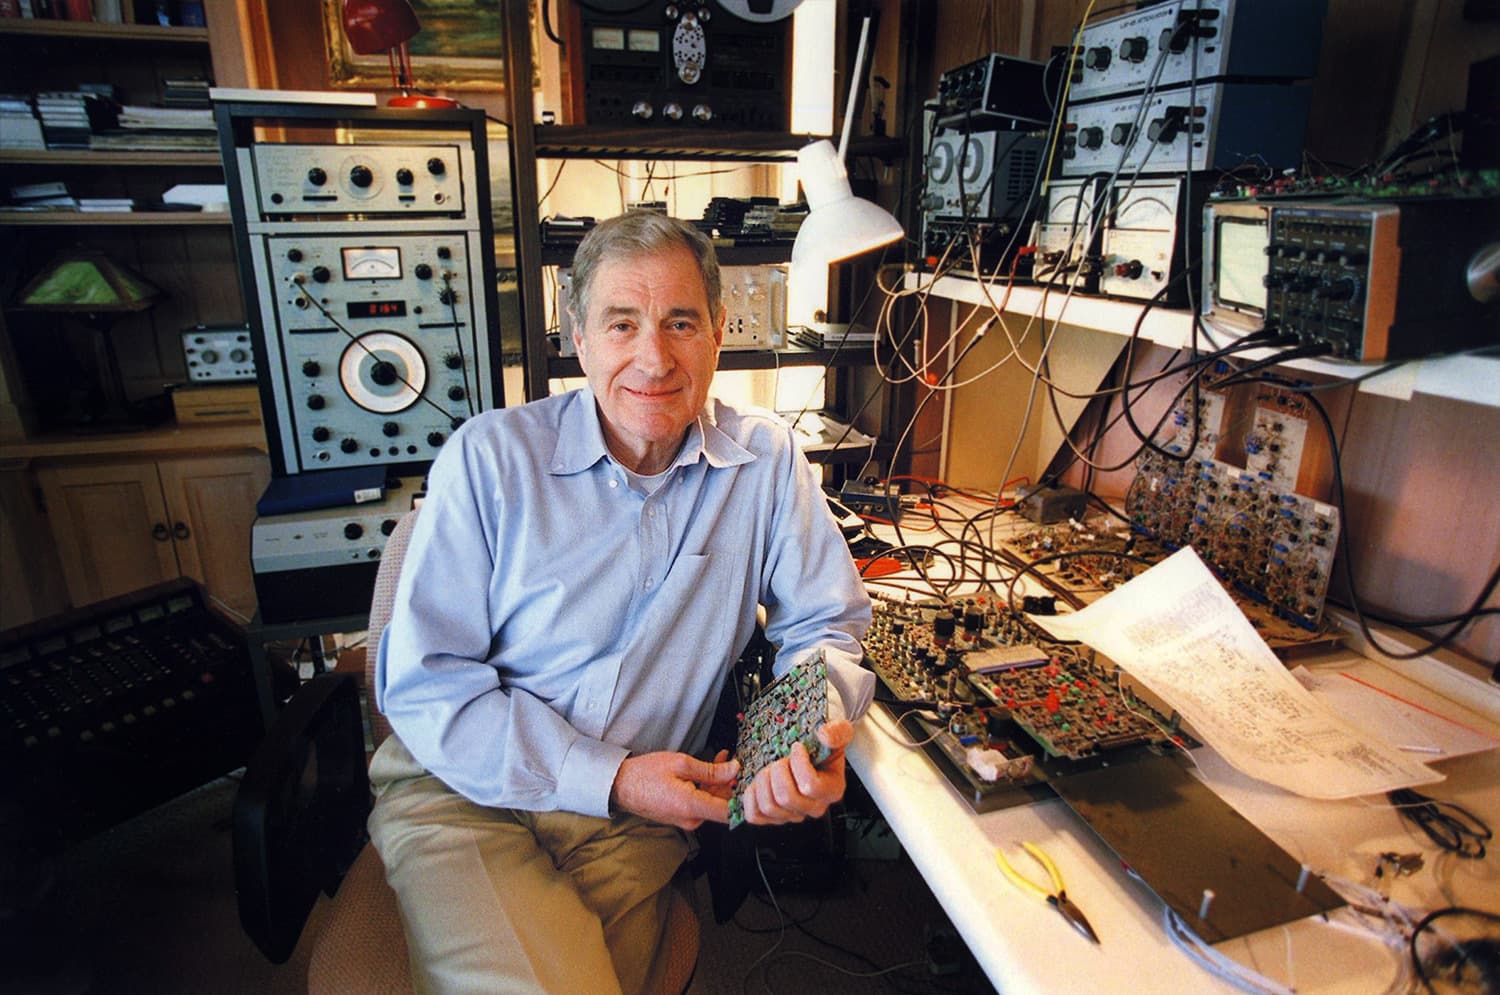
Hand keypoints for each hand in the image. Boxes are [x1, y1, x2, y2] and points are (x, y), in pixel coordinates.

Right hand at [610, 749, 738, 829]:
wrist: (620, 786)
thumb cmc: (645, 774)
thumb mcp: (681, 763)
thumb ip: (711, 770)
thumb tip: (734, 770)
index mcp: (692, 806)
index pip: (730, 812)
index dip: (743, 798)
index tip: (750, 782)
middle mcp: (691, 819)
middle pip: (722, 805)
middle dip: (731, 782)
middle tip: (732, 760)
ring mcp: (686, 820)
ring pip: (712, 803)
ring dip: (719, 783)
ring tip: (721, 760)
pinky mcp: (682, 816)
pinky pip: (701, 804)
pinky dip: (707, 789)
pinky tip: (708, 771)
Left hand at [742, 720, 851, 825]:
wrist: (810, 753)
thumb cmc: (823, 745)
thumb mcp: (837, 731)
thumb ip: (837, 731)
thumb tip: (825, 736)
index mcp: (832, 790)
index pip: (810, 786)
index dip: (798, 763)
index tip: (797, 747)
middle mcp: (814, 807)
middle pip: (786, 798)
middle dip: (778, 771)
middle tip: (782, 759)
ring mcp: (793, 815)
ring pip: (769, 806)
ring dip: (764, 781)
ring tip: (771, 768)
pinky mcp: (773, 818)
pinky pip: (754, 815)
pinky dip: (751, 796)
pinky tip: (759, 782)